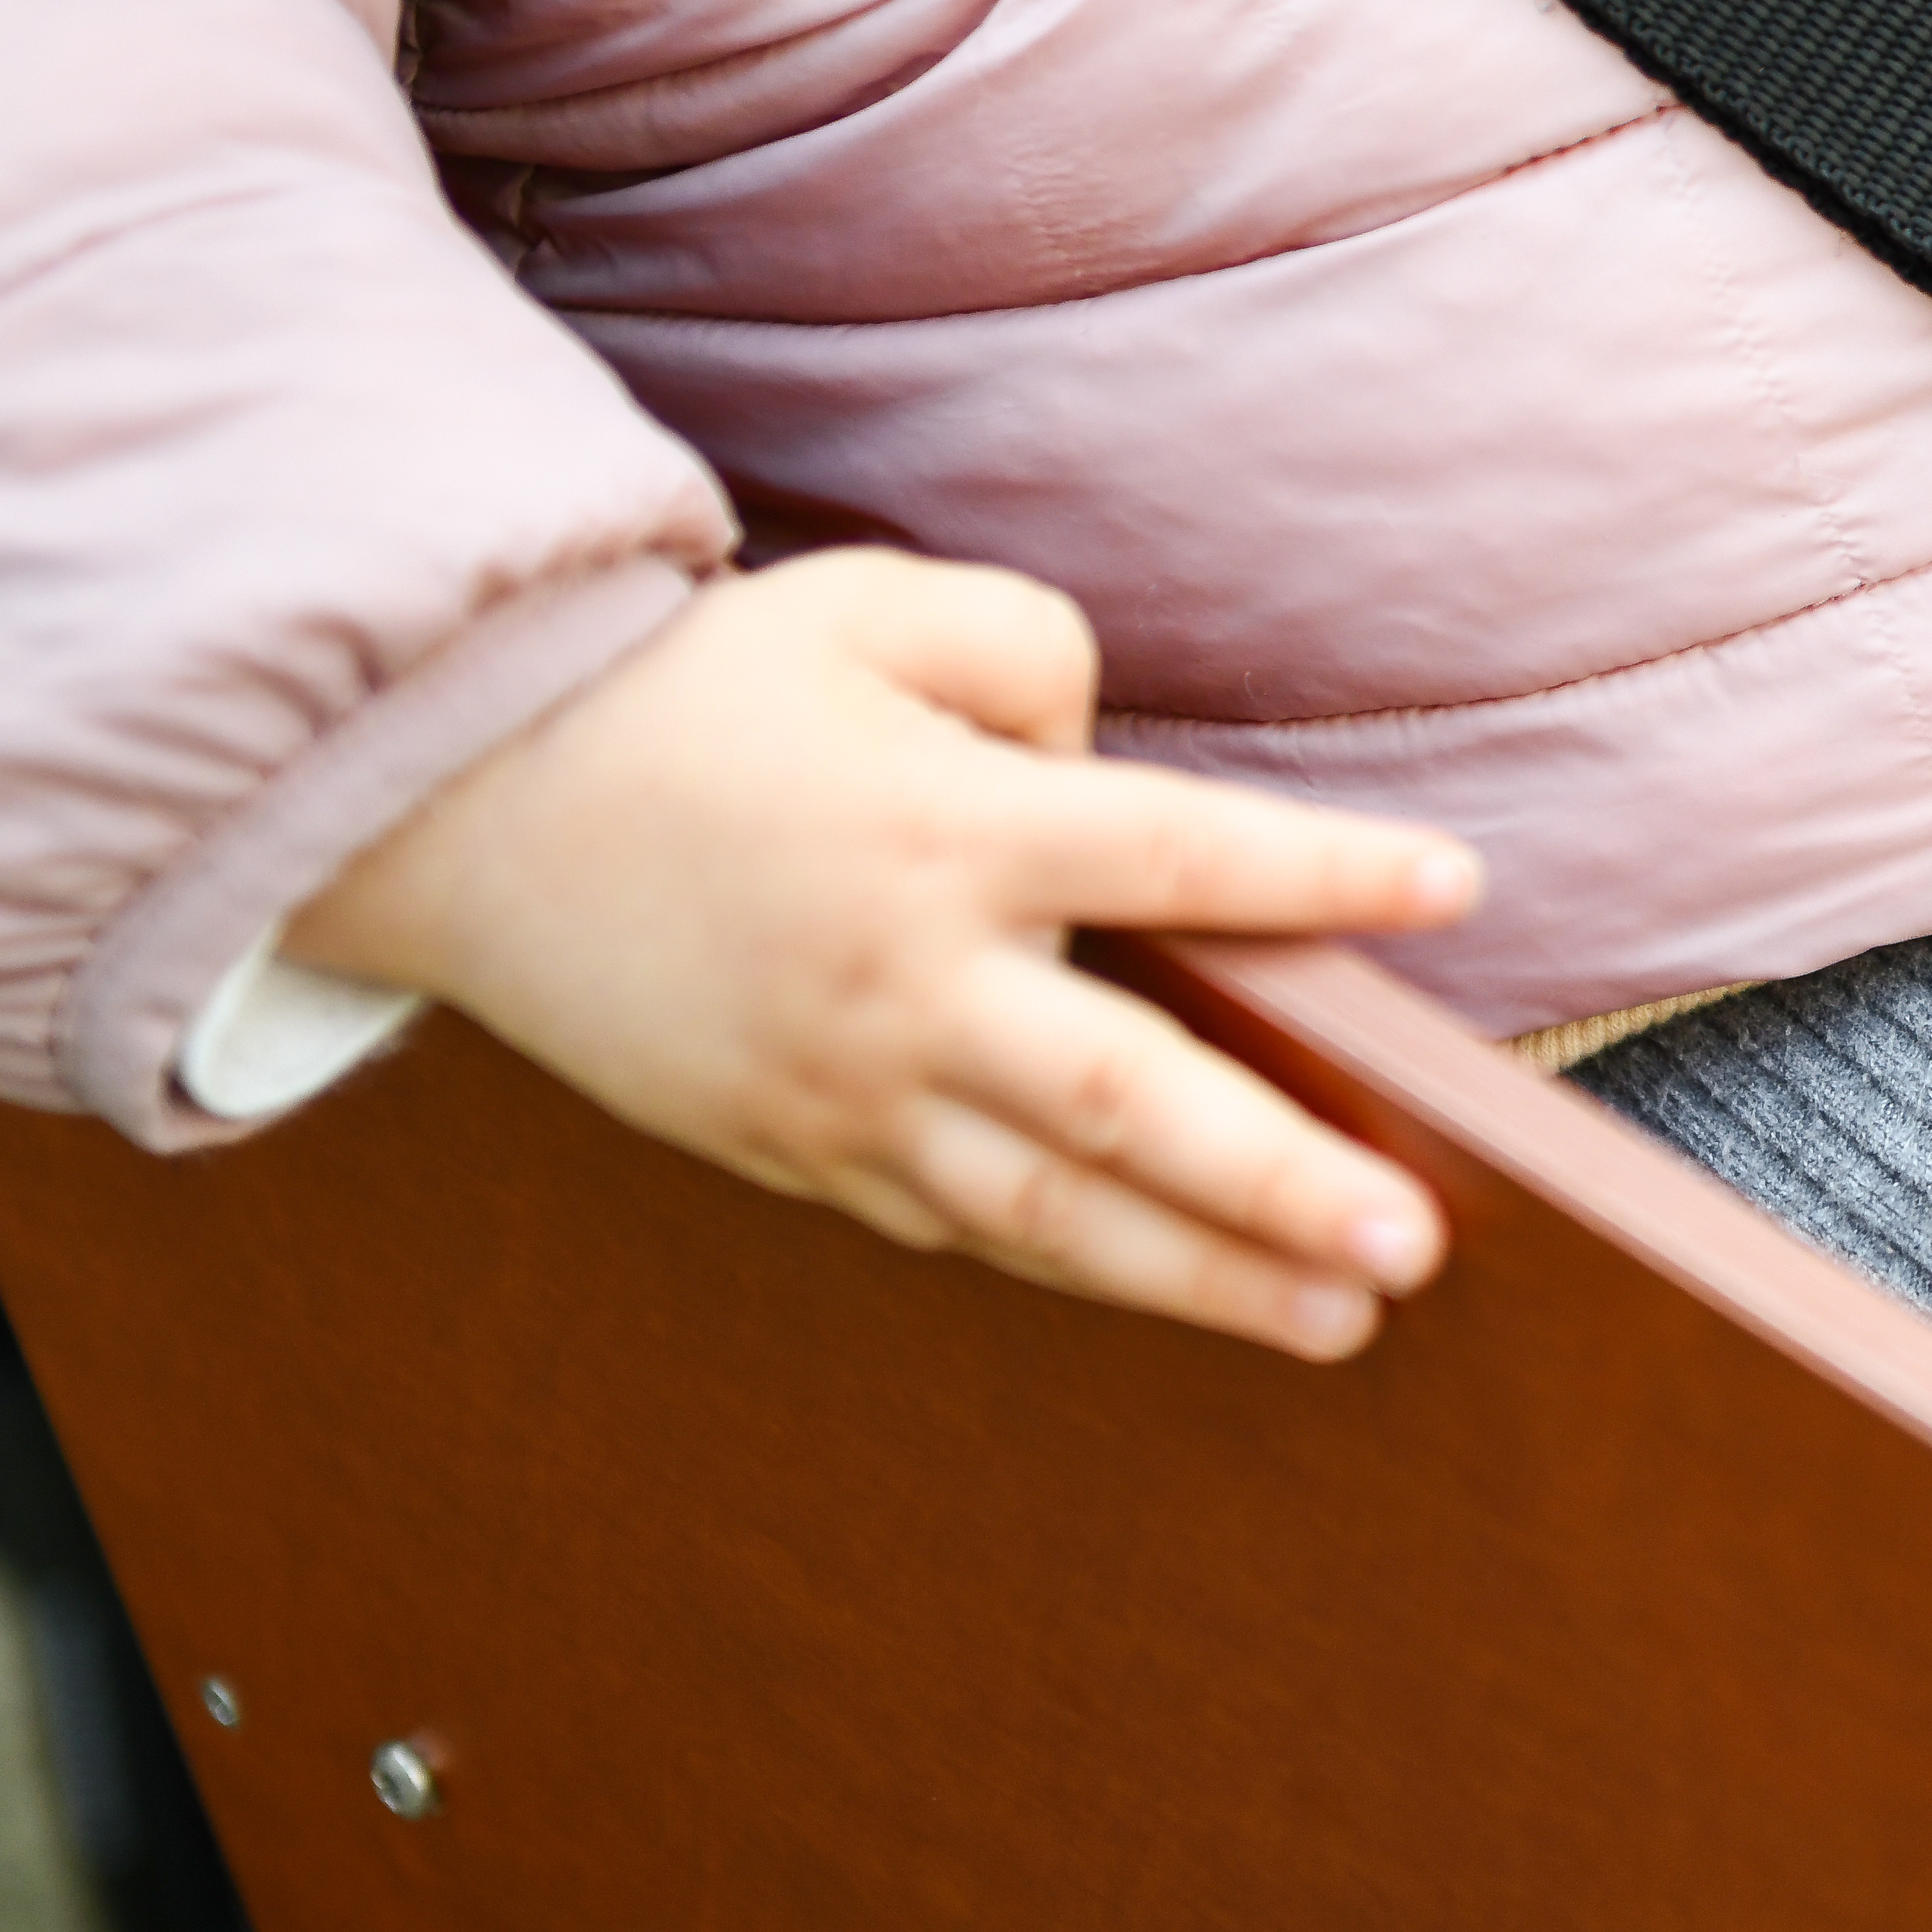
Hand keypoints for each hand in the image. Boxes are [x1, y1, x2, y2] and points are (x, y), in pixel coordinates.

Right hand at [285, 550, 1478, 1361]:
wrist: (470, 804)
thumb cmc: (703, 693)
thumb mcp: (876, 609)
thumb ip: (1035, 659)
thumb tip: (1116, 762)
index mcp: (947, 829)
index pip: (1183, 853)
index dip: (1328, 874)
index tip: (1460, 889)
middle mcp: (907, 979)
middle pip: (1127, 1100)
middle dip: (1282, 1180)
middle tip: (1415, 1243)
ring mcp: (843, 1087)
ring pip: (1049, 1212)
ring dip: (1203, 1277)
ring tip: (1339, 1323)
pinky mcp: (790, 1149)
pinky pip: (957, 1227)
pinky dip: (1073, 1264)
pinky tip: (1178, 1290)